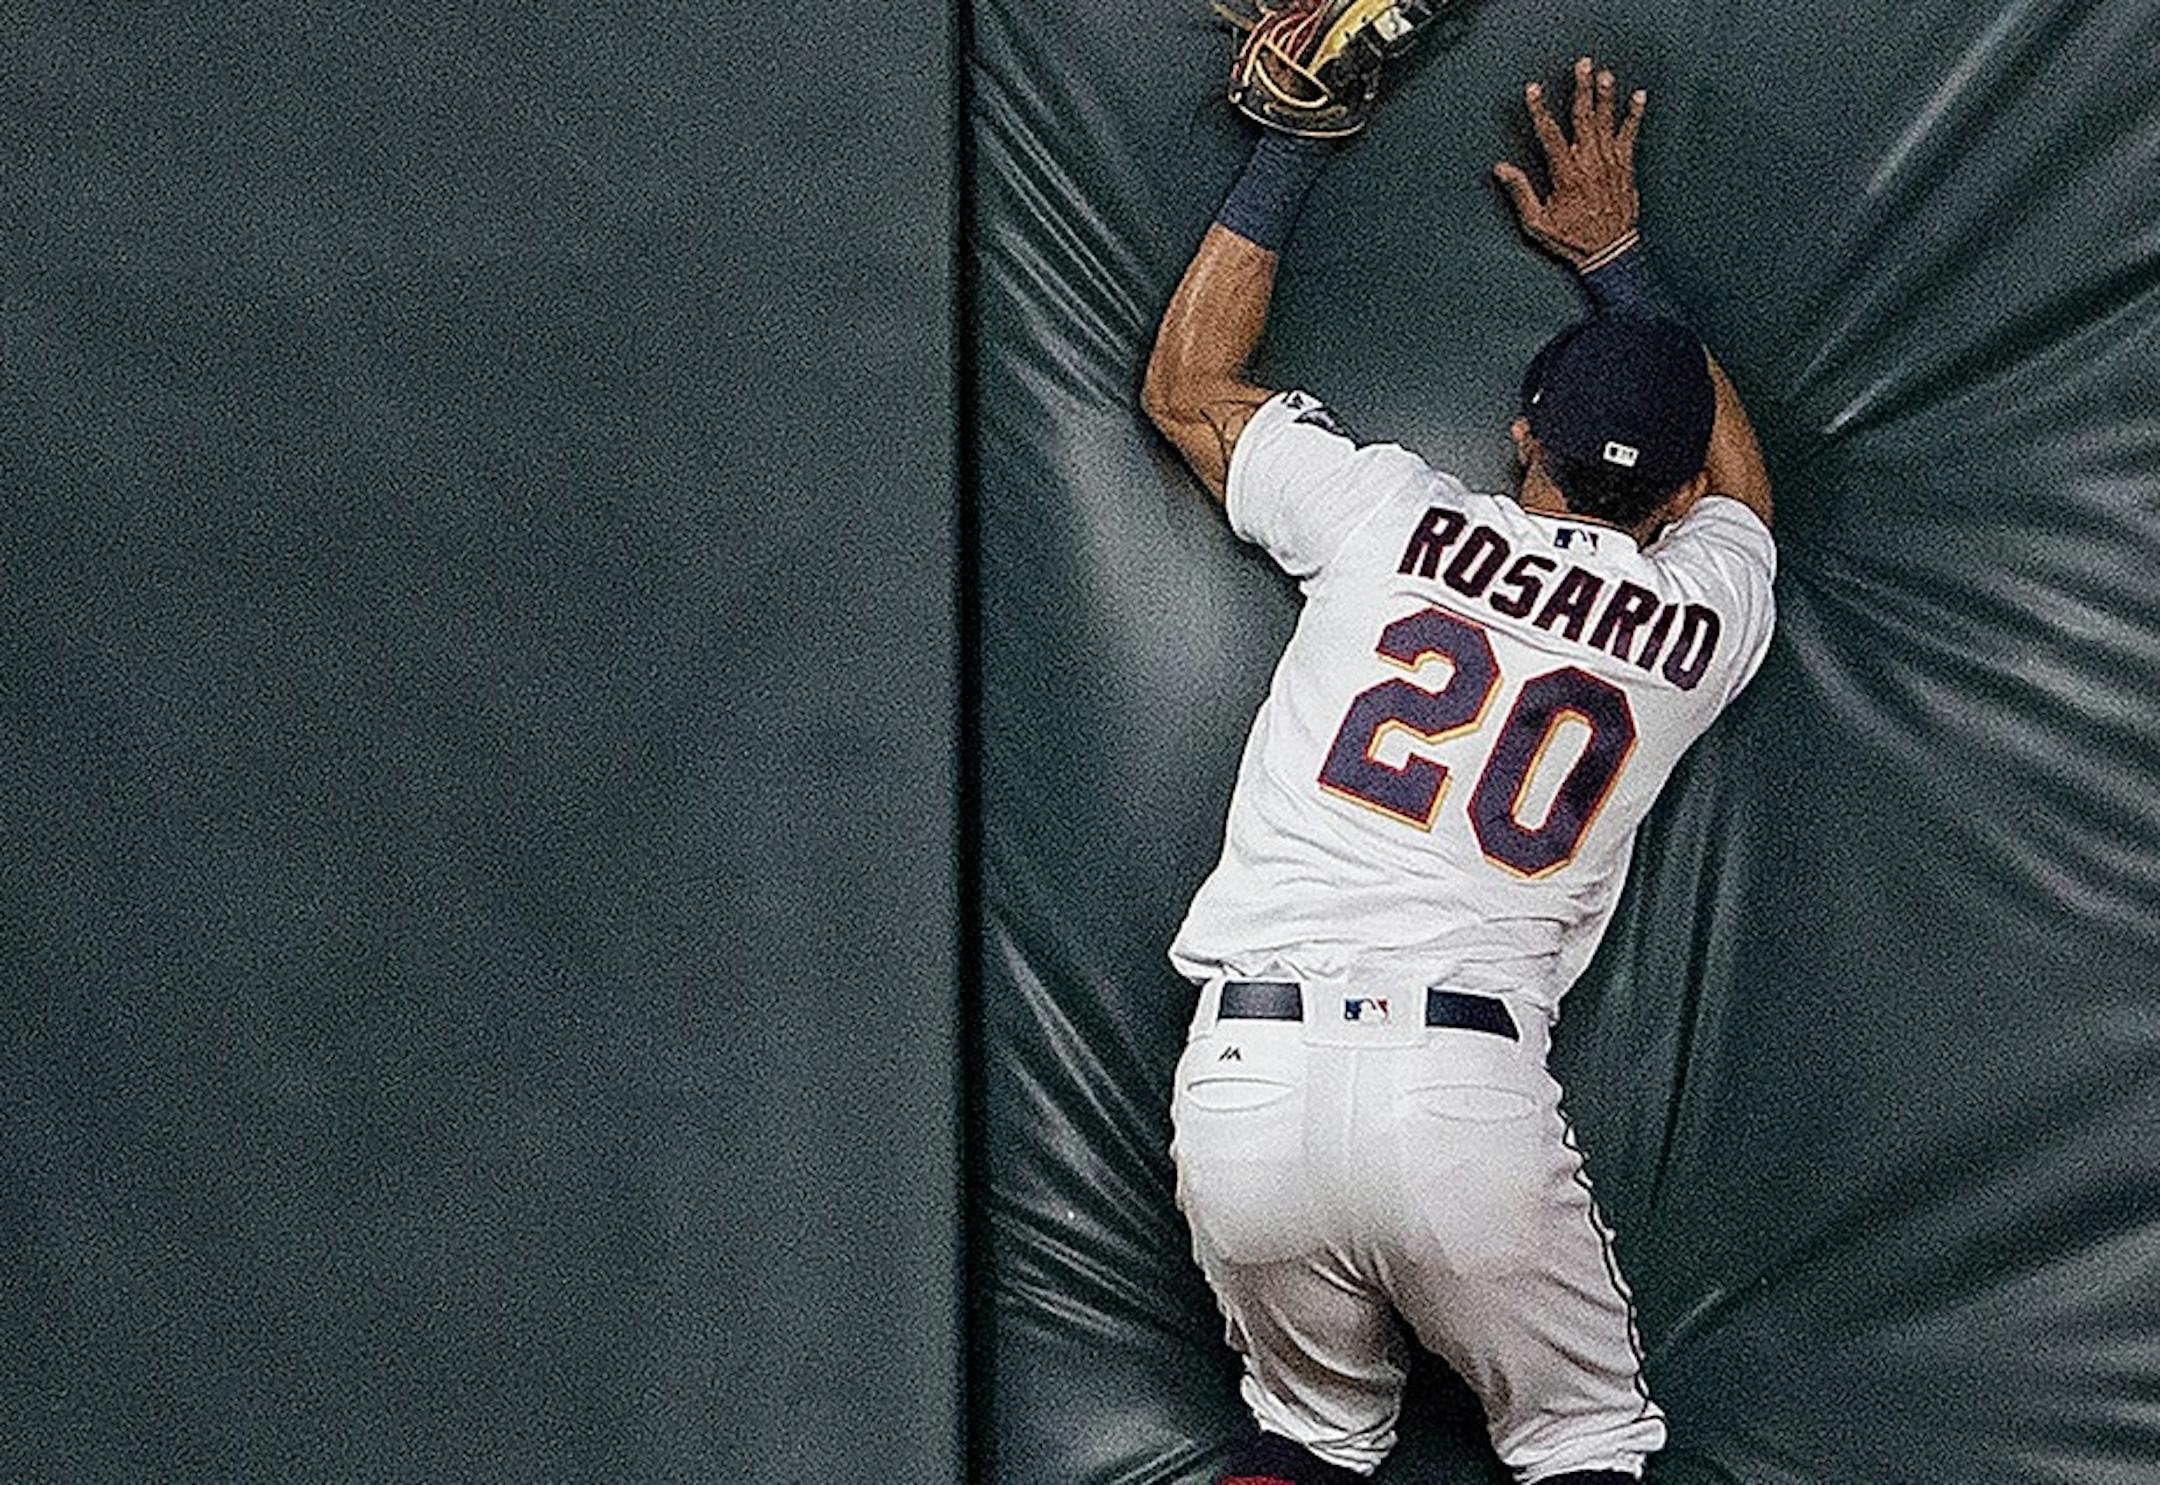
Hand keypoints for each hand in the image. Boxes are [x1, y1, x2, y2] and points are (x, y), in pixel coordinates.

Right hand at [1494, 56, 1644, 269]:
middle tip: (1582, 65)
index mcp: (1566, 175)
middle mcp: (1590, 164)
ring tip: (1605, 74)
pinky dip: (1635, 115)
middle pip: (1584, 118)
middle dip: (1582, 89)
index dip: (1540, 110)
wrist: (1609, 252)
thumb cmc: (1572, 239)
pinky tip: (1639, 96)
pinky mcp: (1625, 167)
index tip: (1533, 89)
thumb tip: (1502, 168)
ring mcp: (1610, 163)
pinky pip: (1631, 135)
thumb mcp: (1537, 223)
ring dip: (1606, 95)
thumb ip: (1520, 191)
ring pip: (1607, 122)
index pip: (1550, 135)